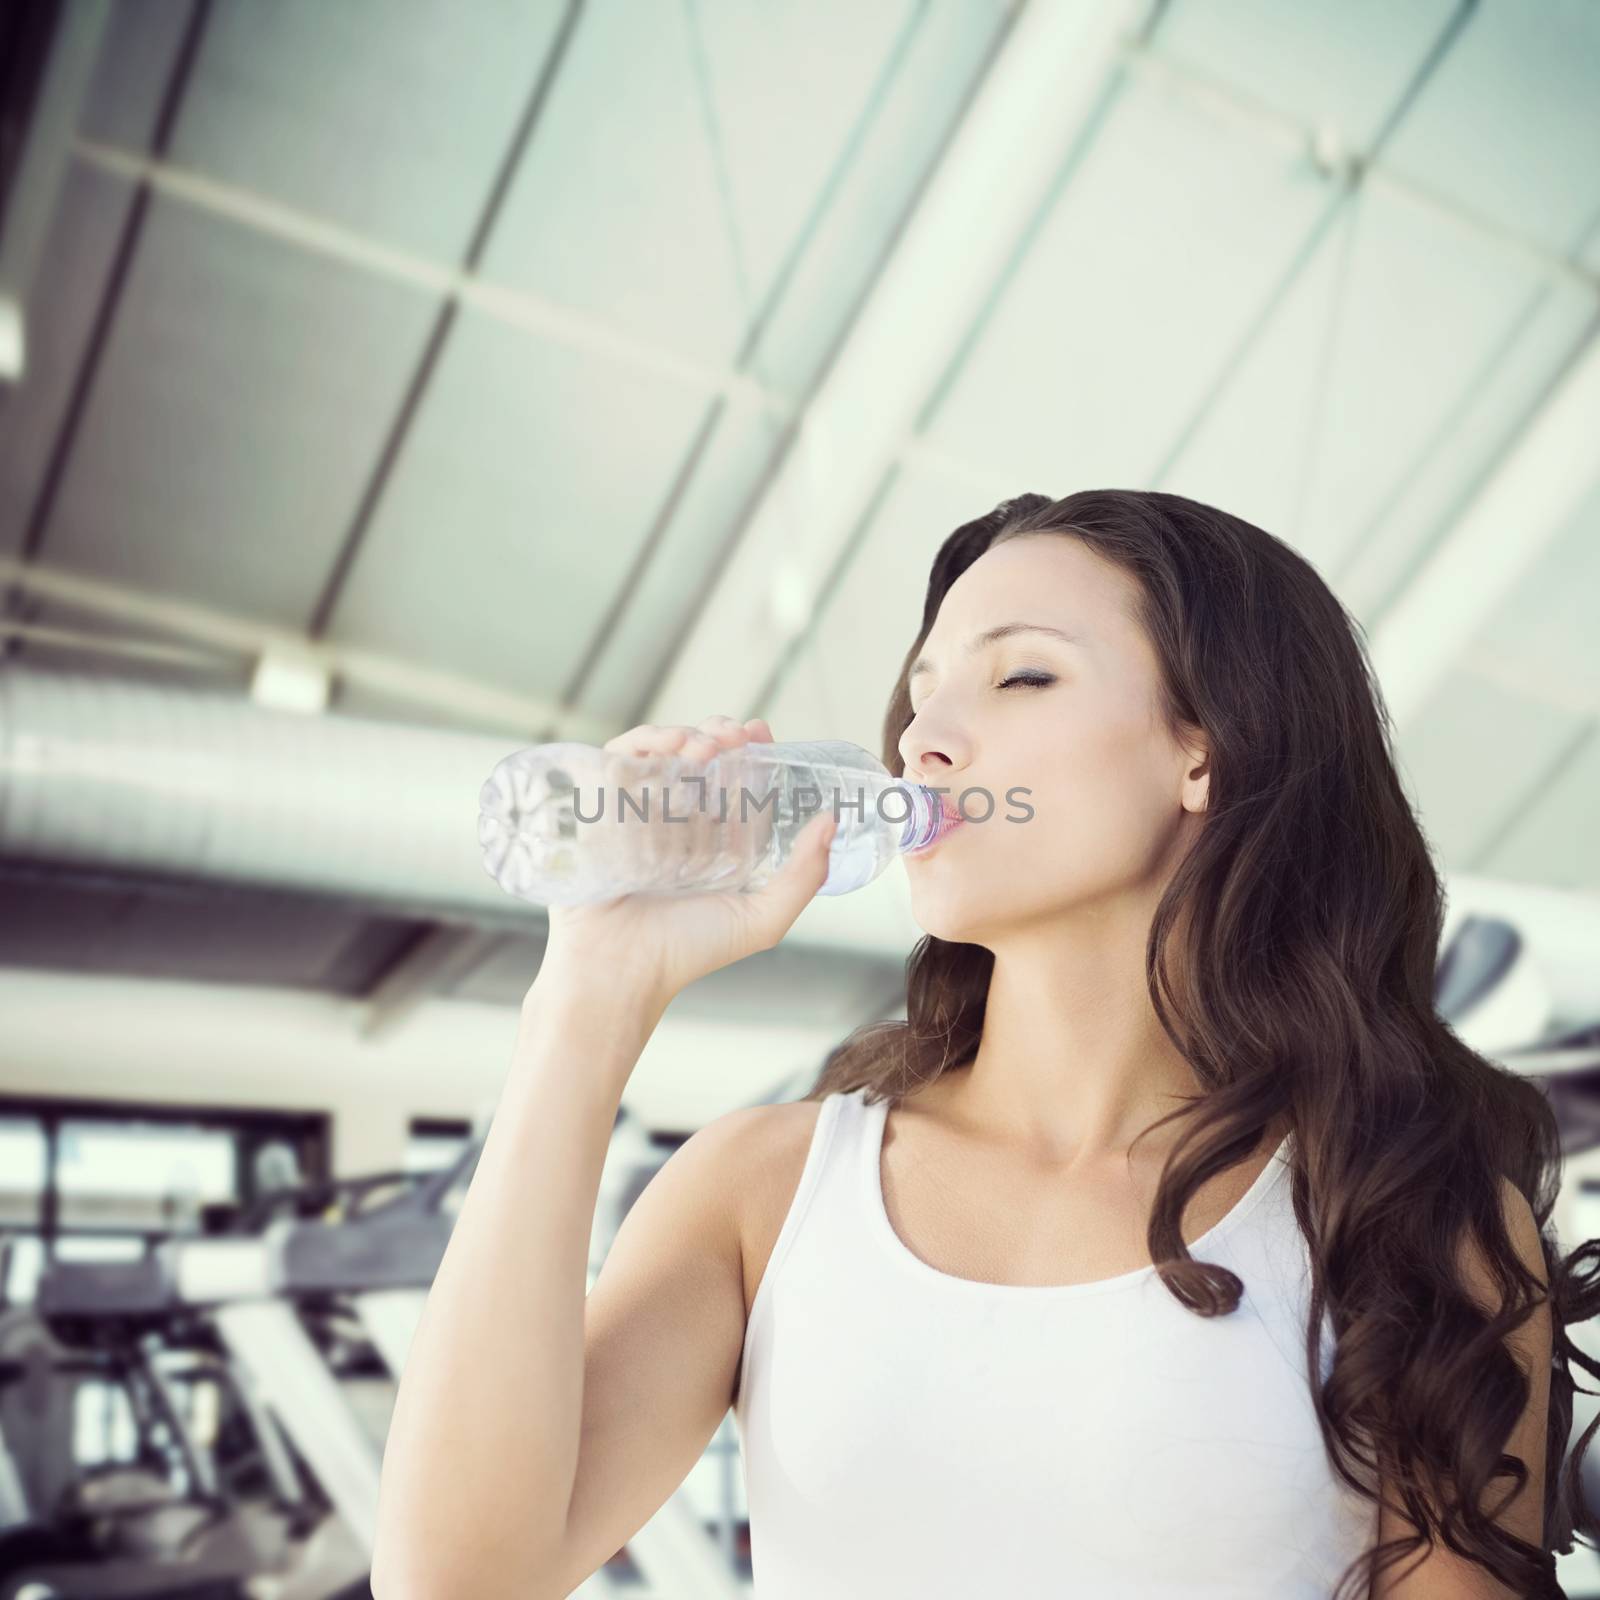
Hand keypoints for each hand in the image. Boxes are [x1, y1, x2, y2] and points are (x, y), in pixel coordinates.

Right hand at [536, 715, 836, 1007]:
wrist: (618, 970)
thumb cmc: (687, 952)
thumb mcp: (762, 919)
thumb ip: (803, 876)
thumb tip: (831, 821)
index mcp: (716, 841)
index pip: (737, 780)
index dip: (752, 750)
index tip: (761, 733)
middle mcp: (678, 822)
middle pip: (700, 758)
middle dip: (720, 734)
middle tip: (736, 735)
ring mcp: (638, 813)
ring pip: (662, 751)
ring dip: (686, 734)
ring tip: (705, 745)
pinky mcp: (600, 809)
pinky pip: (619, 760)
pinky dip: (644, 742)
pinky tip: (670, 748)